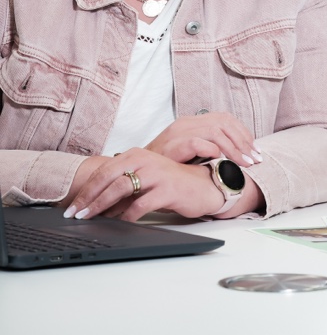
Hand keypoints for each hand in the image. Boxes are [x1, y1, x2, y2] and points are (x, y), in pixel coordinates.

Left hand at [64, 148, 230, 221]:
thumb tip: (95, 205)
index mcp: (137, 155)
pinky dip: (126, 216)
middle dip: (88, 198)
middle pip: (108, 178)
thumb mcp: (144, 180)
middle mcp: (146, 160)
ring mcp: (157, 173)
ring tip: (91, 218)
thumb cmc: (171, 184)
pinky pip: (140, 204)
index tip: (72, 206)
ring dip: (101, 206)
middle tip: (75, 214)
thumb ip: (123, 187)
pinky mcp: (167, 189)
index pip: (104, 171)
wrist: (203, 186)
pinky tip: (119, 223)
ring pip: (121, 188)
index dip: (86, 189)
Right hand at [145, 111, 261, 167]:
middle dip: (243, 141)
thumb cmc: (168, 165)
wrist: (138, 171)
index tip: (255, 150)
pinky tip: (220, 160)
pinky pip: (196, 142)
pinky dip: (212, 149)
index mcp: (194, 121)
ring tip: (243, 163)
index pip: (226, 119)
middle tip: (254, 159)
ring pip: (215, 131)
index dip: (243, 134)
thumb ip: (211, 147)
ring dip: (233, 148)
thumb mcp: (193, 152)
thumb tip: (240, 154)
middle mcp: (187, 122)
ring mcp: (178, 131)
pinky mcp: (171, 144)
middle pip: (224, 123)